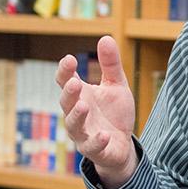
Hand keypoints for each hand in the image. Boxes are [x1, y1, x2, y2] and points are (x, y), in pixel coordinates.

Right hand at [58, 35, 138, 188]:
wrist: (122, 145)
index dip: (65, 71)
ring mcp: (83, 133)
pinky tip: (104, 135)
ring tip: (84, 106)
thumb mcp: (117, 86)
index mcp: (80, 96)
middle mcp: (76, 114)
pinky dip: (97, 141)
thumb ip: (110, 65)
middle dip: (69, 93)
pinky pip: (92, 147)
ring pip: (74, 125)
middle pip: (66, 103)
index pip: (65, 81)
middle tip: (74, 83)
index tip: (70, 59)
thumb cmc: (114, 114)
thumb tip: (106, 37)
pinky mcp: (94, 150)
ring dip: (77, 116)